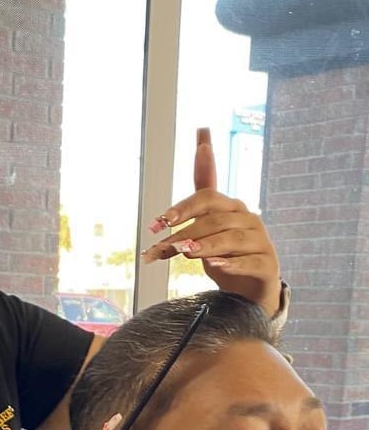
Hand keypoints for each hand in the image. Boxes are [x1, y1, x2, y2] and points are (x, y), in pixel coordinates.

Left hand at [143, 128, 281, 316]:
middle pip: (214, 220)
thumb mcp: (208, 226)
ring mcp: (260, 241)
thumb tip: (202, 142)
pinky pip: (250, 262)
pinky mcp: (267, 265)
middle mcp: (247, 219)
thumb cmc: (226, 252)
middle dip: (185, 233)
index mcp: (231, 207)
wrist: (251, 287)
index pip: (207, 197)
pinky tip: (216, 266)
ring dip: (205, 246)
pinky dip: (232, 264)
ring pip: (231, 239)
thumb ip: (198, 198)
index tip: (162, 220)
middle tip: (162, 247)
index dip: (183, 207)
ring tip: (185, 253)